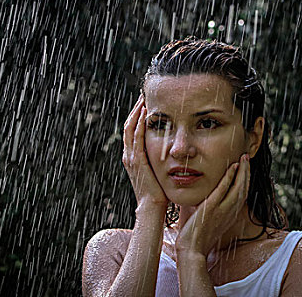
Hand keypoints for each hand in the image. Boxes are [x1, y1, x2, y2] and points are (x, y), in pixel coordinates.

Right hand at [122, 94, 168, 208]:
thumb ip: (160, 159)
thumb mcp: (158, 172)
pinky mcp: (137, 161)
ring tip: (143, 98)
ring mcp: (131, 157)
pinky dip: (139, 124)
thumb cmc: (159, 192)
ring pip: (130, 128)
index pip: (133, 130)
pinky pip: (136, 137)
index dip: (138, 115)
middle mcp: (129, 155)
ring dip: (137, 112)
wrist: (152, 207)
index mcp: (133, 157)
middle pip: (129, 125)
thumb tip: (172, 149)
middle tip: (143, 94)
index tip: (146, 101)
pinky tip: (145, 113)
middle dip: (136, 109)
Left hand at [174, 153, 250, 256]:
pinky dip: (229, 177)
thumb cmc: (197, 237)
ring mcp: (222, 210)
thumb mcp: (211, 222)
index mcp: (231, 215)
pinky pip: (223, 190)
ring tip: (243, 158)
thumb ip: (214, 209)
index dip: (246, 179)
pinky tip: (232, 167)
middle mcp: (230, 212)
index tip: (245, 168)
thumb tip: (210, 198)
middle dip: (247, 171)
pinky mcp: (212, 208)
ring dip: (242, 171)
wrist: (192, 251)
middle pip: (244, 188)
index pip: (243, 194)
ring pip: (238, 187)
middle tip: (246, 157)